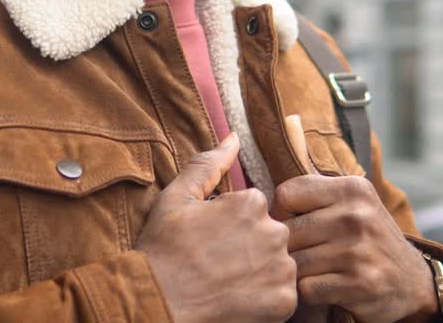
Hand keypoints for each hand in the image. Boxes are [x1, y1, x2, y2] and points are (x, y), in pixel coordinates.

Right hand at [136, 133, 296, 322]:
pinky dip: (266, 299)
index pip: (255, 209)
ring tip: (229, 283)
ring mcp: (281, 268)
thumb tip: (234, 137)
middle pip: (271, 235)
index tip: (212, 242)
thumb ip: (209, 164)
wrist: (158, 304)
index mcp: (251, 203)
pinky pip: (284, 295)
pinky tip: (240, 299)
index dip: (232, 226)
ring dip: (261, 273)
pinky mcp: (284, 301)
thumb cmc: (163, 251)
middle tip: (219, 264)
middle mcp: (273, 231)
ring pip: (280, 264)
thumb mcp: (177, 198)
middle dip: (251, 248)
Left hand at [271, 174, 437, 322]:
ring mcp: (358, 251)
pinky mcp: (359, 284)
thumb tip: (263, 202)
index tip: (292, 224)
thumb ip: (315, 195)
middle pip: (287, 231)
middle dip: (288, 246)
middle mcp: (356, 216)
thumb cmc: (369, 239)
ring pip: (294, 262)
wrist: (412, 281)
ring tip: (314, 270)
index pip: (287, 194)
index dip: (281, 212)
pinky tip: (324, 286)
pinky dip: (309, 291)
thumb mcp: (354, 204)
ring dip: (298, 271)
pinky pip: (306, 288)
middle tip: (302, 253)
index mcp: (352, 189)